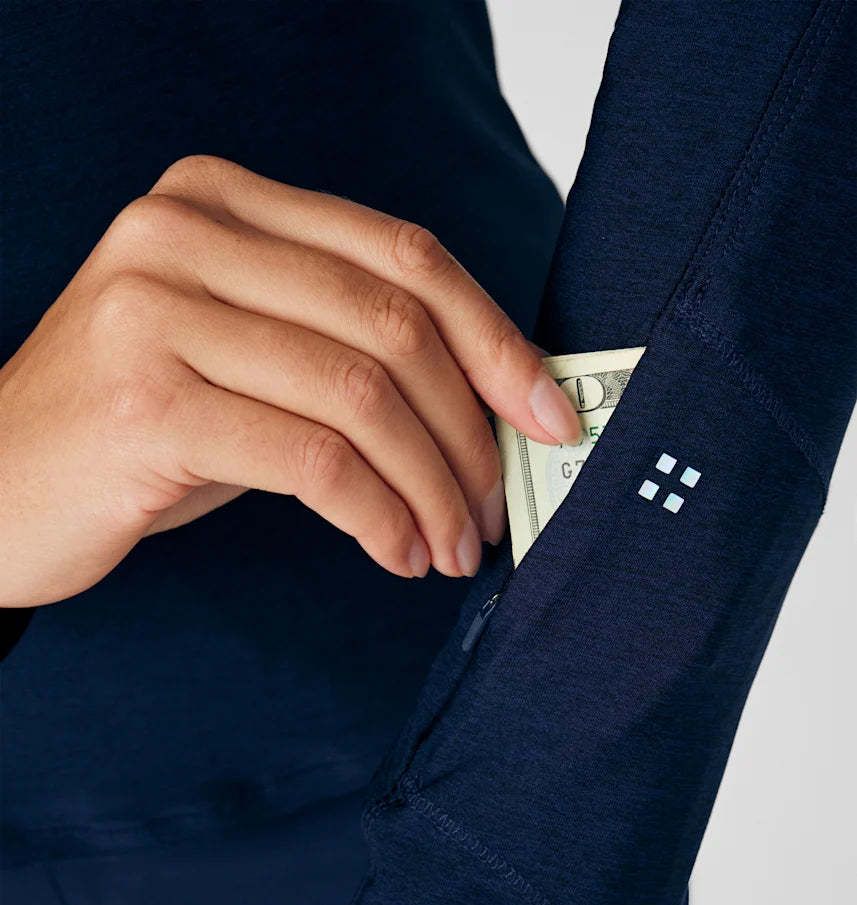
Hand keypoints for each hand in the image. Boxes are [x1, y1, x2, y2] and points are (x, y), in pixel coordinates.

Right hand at [0, 154, 580, 605]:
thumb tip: (490, 403)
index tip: (550, 415)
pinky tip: (397, 553)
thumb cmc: (138, 429)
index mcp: (220, 200)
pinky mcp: (148, 403)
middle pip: (393, 321)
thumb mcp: (242, 359)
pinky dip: (379, 517)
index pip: (401, 253)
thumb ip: (342, 350)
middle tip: (497, 507)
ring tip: (453, 545)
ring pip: (362, 394)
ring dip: (433, 487)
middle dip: (472, 430)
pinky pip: (315, 462)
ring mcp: (157, 311)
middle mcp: (184, 233)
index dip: (495, 338)